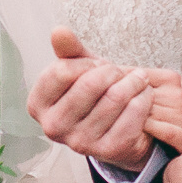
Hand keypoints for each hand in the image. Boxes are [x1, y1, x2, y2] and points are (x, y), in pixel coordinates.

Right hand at [28, 28, 158, 170]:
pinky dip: (144, 98)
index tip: (97, 65)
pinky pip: (133, 113)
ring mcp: (79, 143)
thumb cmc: (94, 95)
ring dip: (134, 82)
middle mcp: (52, 128)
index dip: (86, 62)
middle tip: (121, 72)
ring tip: (138, 80)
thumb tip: (59, 31)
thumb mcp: (78, 70)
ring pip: (115, 97)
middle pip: (89, 84)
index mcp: (37, 104)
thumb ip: (68, 50)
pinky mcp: (108, 151)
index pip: (62, 71)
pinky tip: (144, 95)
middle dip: (112, 71)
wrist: (116, 129)